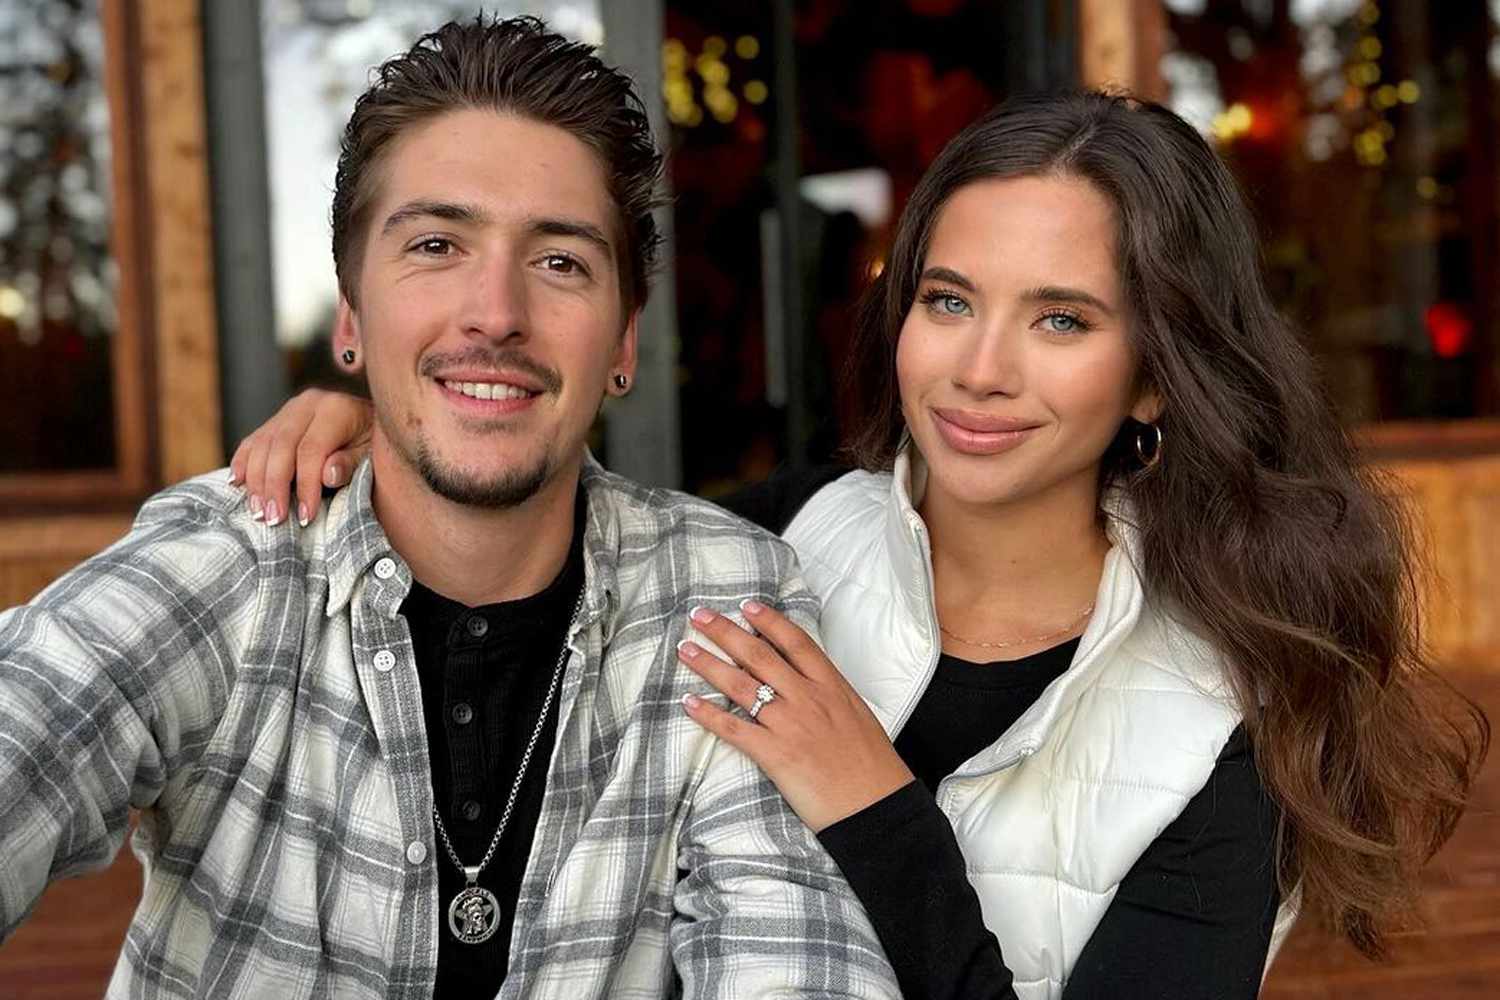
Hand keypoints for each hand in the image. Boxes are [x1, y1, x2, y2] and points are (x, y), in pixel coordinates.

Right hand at [228, 388, 373, 526]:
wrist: (369, 423)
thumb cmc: (373, 444)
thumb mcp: (372, 454)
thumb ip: (351, 463)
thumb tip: (327, 475)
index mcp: (336, 408)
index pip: (311, 450)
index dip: (306, 485)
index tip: (306, 516)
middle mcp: (308, 403)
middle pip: (281, 446)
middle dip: (274, 486)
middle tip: (273, 518)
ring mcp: (289, 410)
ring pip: (262, 444)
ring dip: (256, 481)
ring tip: (258, 512)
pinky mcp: (276, 420)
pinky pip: (252, 441)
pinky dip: (242, 463)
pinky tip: (237, 484)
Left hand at [678, 601, 914, 832]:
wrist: (878, 806)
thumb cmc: (873, 766)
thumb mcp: (857, 715)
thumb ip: (831, 693)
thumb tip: (808, 679)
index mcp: (832, 686)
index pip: (795, 642)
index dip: (768, 621)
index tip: (746, 606)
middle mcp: (809, 699)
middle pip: (759, 655)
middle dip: (725, 631)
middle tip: (699, 615)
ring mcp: (791, 725)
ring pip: (741, 685)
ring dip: (708, 664)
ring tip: (685, 649)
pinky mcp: (776, 755)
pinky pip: (735, 729)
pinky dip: (709, 714)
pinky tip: (689, 702)